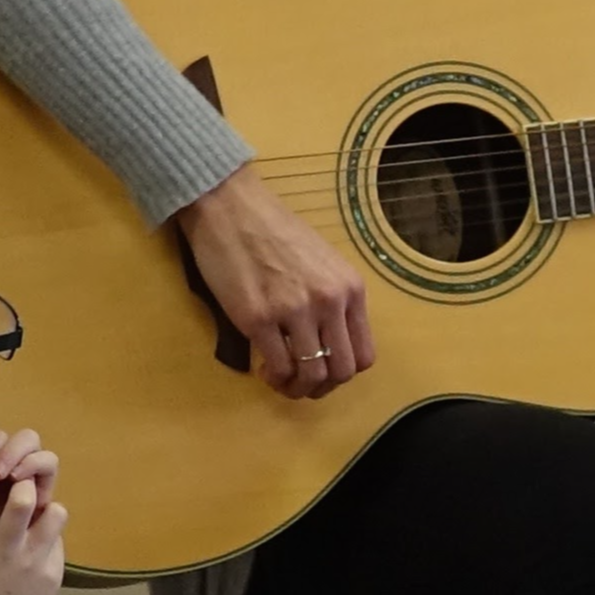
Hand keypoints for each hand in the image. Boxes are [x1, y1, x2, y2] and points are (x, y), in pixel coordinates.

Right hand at [0, 474, 64, 594]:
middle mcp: (5, 549)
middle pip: (23, 495)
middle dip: (20, 484)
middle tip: (15, 489)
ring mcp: (33, 562)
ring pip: (54, 513)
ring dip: (44, 509)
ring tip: (32, 515)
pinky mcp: (52, 574)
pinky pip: (59, 540)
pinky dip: (49, 536)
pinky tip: (37, 543)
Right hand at [174, 164, 374, 398]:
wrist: (231, 207)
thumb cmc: (273, 229)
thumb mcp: (323, 261)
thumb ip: (332, 298)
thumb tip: (327, 339)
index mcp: (350, 288)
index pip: (364, 355)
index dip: (343, 373)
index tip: (323, 369)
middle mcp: (329, 301)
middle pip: (341, 372)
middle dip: (321, 387)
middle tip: (301, 383)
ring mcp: (294, 311)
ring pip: (311, 375)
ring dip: (296, 388)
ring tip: (280, 378)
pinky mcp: (258, 318)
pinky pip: (278, 367)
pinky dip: (273, 377)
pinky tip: (263, 367)